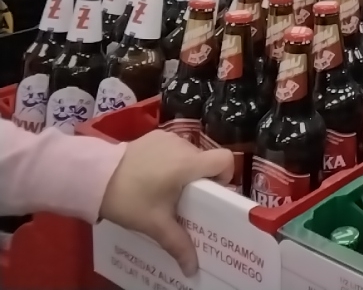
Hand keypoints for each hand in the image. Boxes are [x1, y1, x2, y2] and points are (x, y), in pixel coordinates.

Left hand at [99, 130, 232, 275]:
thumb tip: (193, 270)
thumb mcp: (155, 224)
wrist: (94, 178)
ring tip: (165, 187)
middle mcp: (183, 145)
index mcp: (189, 164)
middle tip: (184, 199)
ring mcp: (168, 137)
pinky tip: (152, 173)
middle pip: (206, 160)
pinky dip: (170, 159)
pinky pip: (173, 147)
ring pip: (189, 153)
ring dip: (184, 169)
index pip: (225, 159)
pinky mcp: (154, 135)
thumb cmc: (130, 200)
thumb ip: (179, 244)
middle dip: (200, 178)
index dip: (225, 175)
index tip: (210, 191)